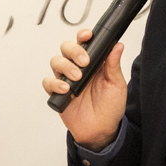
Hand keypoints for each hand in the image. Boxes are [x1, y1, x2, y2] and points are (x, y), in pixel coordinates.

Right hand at [43, 28, 125, 148]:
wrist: (101, 130)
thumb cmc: (110, 107)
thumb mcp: (116, 85)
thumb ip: (113, 65)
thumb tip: (117, 46)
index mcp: (93, 63)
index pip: (85, 43)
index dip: (83, 36)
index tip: (88, 36)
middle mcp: (78, 68)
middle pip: (66, 48)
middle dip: (73, 51)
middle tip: (84, 62)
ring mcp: (66, 79)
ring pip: (56, 62)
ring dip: (65, 67)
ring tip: (76, 79)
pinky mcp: (57, 92)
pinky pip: (48, 83)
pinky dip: (54, 84)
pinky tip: (66, 90)